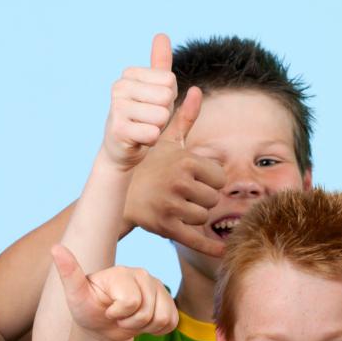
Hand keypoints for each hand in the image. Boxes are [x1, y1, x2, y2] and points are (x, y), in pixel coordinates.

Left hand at [51, 244, 177, 340]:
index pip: (130, 302)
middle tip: (117, 318)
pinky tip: (143, 323)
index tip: (107, 310)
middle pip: (147, 312)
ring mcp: (158, 287)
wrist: (101, 328)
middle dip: (130, 323)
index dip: (118, 314)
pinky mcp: (168, 300)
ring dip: (144, 328)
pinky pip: (172, 322)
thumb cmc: (87, 311)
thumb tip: (55, 247)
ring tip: (129, 320)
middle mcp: (143, 274)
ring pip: (161, 318)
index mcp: (122, 272)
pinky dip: (157, 330)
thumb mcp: (75, 296)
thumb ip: (69, 273)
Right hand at [102, 34, 177, 171]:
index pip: (170, 80)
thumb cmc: (142, 122)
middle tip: (148, 121)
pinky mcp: (118, 129)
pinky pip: (152, 133)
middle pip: (166, 97)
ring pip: (161, 116)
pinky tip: (137, 141)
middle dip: (164, 114)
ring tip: (142, 130)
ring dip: (158, 129)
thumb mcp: (155, 91)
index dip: (169, 98)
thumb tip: (162, 35)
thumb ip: (161, 66)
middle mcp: (119, 86)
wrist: (121, 154)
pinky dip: (150, 141)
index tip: (153, 106)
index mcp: (130, 74)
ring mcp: (116, 107)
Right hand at [121, 84, 226, 257]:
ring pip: (203, 217)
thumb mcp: (165, 141)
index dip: (209, 181)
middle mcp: (179, 181)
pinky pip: (196, 240)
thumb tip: (195, 88)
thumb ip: (185, 117)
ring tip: (177, 207)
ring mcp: (172, 205)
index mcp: (185, 160)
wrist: (118, 194)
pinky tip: (223, 252)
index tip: (194, 180)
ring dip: (195, 216)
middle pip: (213, 199)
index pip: (219, 178)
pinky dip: (211, 248)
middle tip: (184, 196)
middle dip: (203, 200)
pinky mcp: (165, 227)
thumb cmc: (148, 165)